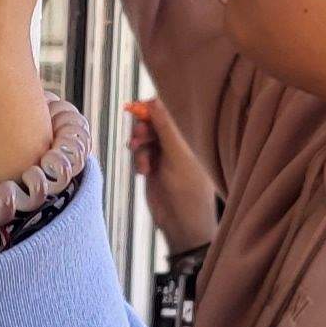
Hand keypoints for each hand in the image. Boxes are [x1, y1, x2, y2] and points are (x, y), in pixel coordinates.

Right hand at [125, 99, 218, 253]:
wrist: (182, 225)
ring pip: (144, 140)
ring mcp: (164, 158)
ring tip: (142, 162)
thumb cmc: (188, 192)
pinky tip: (143, 171)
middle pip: (153, 125)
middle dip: (143, 129)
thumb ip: (165, 128)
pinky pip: (140, 155)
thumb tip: (154, 101)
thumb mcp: (177, 156)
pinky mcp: (153, 170)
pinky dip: (138, 160)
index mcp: (189, 138)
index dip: (152, 109)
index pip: (168, 114)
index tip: (136, 108)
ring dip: (139, 147)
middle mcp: (176, 145)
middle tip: (137, 137)